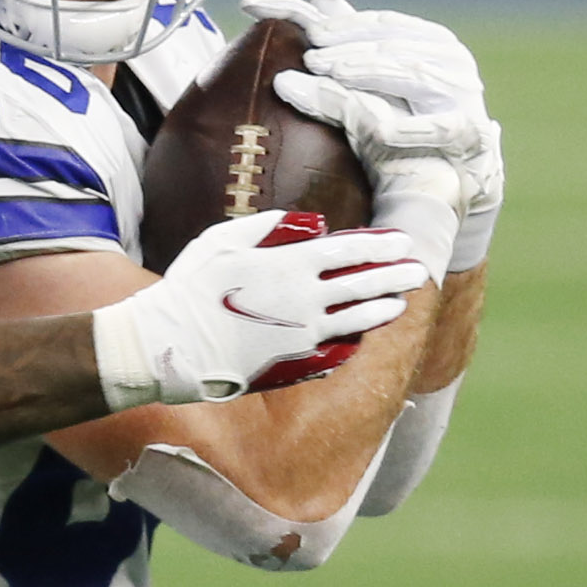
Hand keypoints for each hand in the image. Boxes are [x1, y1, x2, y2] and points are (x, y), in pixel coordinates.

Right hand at [94, 209, 427, 406]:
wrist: (169, 343)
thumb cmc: (189, 286)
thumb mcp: (223, 238)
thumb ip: (271, 225)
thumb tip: (313, 224)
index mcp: (291, 264)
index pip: (350, 251)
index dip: (381, 245)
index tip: (403, 242)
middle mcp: (305, 299)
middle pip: (363, 284)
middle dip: (394, 275)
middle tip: (417, 271)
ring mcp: (303, 335)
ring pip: (356, 320)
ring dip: (381, 309)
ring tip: (399, 304)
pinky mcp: (293, 363)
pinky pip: (333, 352)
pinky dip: (350, 343)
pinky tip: (360, 339)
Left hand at [245, 0, 503, 269]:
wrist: (446, 185)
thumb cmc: (402, 133)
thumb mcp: (373, 89)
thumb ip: (353, 48)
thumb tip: (320, 3)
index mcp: (429, 42)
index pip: (378, 23)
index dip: (332, 21)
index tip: (278, 16)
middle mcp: (448, 61)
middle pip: (391, 45)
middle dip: (346, 46)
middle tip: (309, 53)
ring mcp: (460, 95)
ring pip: (412, 75)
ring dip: (369, 71)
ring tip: (330, 71)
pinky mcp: (467, 135)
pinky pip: (435, 129)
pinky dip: (407, 128)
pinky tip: (378, 128)